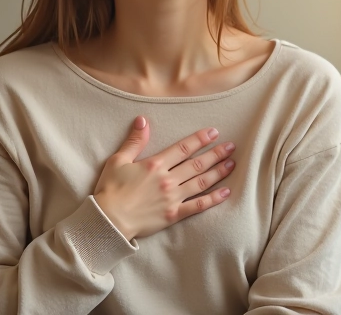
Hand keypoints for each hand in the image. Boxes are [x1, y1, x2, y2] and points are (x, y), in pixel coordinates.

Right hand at [93, 115, 235, 239]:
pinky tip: (225, 193)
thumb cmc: (111, 189)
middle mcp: (168, 180)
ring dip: (218, 172)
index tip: (214, 132)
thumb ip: (134, 141)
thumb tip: (143, 120)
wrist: (109, 219)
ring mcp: (173, 198)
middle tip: (231, 146)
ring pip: (201, 182)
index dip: (200, 139)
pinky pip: (197, 206)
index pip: (183, 148)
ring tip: (232, 164)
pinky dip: (213, 199)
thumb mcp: (118, 160)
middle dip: (216, 154)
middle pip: (197, 164)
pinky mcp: (174, 215)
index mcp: (155, 165)